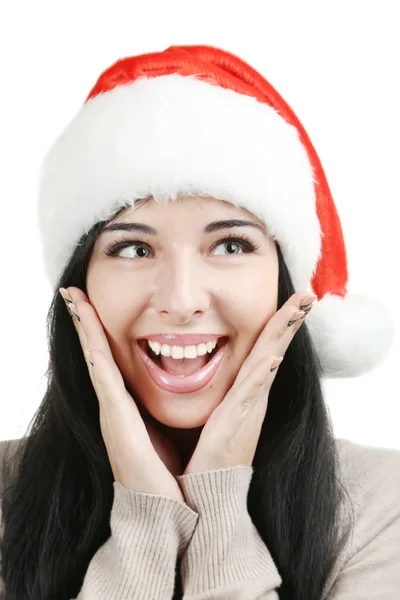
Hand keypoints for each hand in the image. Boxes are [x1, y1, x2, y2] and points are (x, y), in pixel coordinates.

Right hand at [60, 286, 185, 503]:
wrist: (169, 510)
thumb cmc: (171, 469)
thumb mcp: (169, 427)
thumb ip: (165, 405)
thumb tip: (183, 380)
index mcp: (127, 404)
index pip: (109, 356)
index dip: (97, 328)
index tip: (88, 299)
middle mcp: (115, 406)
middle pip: (95, 353)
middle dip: (84, 321)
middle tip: (71, 290)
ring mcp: (112, 415)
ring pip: (95, 361)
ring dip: (84, 330)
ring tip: (74, 299)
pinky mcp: (118, 427)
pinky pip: (106, 386)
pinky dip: (96, 360)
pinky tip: (90, 339)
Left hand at [182, 291, 316, 474]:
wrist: (209, 491)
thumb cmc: (210, 451)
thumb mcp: (219, 411)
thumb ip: (222, 389)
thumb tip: (204, 366)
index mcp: (247, 391)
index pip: (266, 348)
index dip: (279, 324)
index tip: (293, 299)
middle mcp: (254, 396)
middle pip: (274, 348)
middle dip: (289, 320)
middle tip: (307, 293)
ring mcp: (249, 409)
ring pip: (269, 364)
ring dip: (282, 336)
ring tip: (296, 311)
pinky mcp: (236, 424)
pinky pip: (251, 394)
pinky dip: (262, 375)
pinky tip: (272, 357)